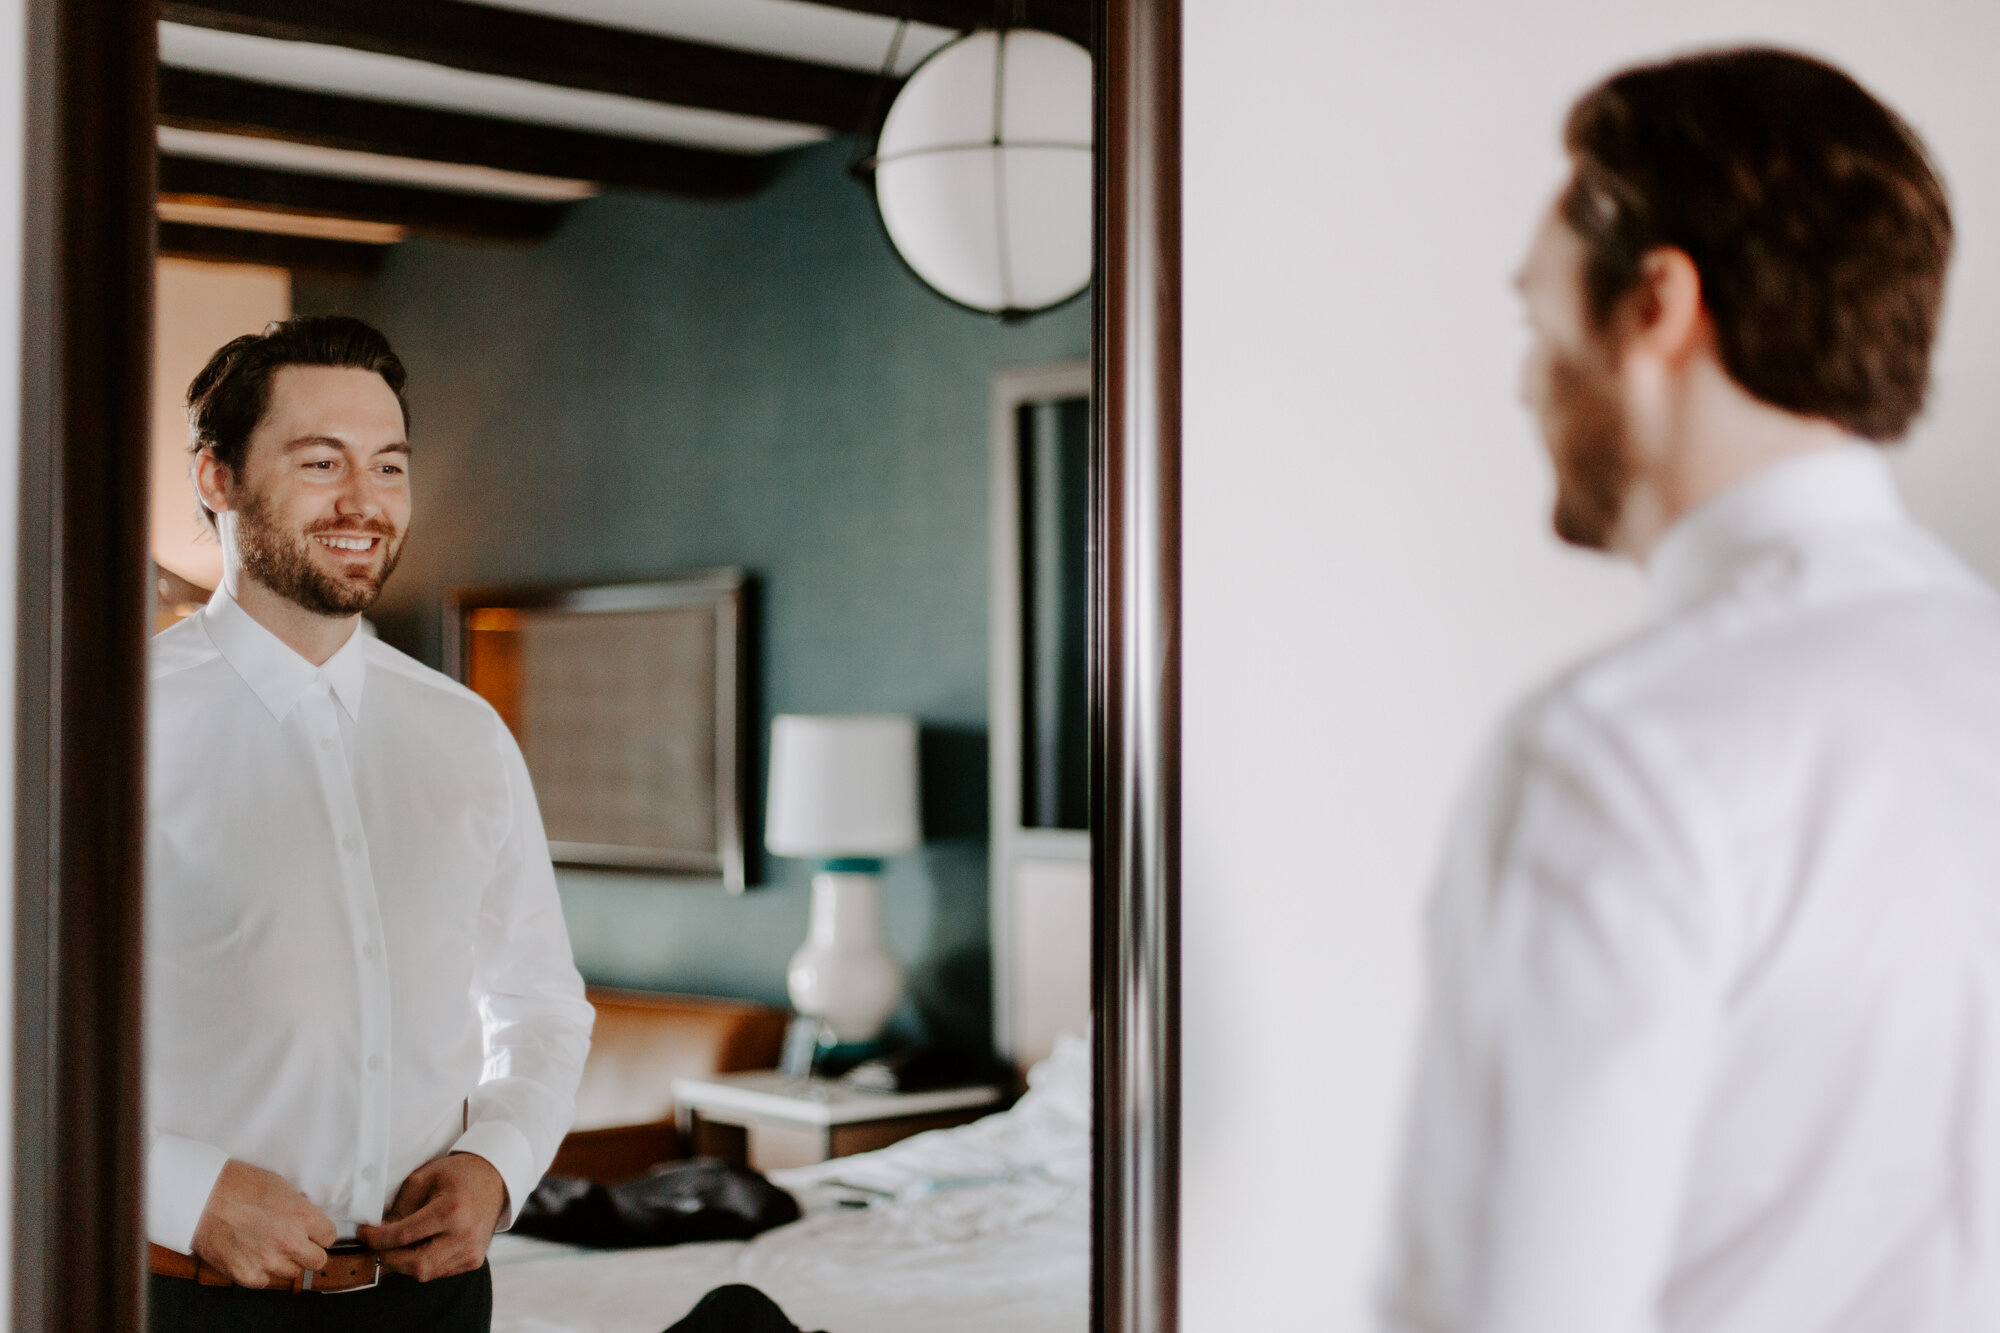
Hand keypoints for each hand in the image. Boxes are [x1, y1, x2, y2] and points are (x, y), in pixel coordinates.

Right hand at [191, 1159, 337, 1287]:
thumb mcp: (279, 1185)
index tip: (312, 1232)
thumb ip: (298, 1206)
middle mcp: (289, 1243)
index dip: (319, 1233)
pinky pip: (264, 1281)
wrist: (200, 1198)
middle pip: (317, 1261)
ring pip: (290, 1273)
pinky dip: (259, 1271)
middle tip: (295, 1243)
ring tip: (267, 1245)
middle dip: (308, 1252)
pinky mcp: (246, 1274)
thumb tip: (305, 1214)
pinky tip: (251, 1255)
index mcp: (303, 1218)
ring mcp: (267, 1261)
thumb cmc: (236, 1185)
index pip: (329, 1237)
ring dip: (283, 1262)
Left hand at [355, 1152, 507, 1281]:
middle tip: (377, 1245)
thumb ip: (399, 1208)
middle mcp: (464, 1236)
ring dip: (405, 1262)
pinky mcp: (474, 1261)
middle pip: (414, 1265)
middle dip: (389, 1257)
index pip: (403, 1235)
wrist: (495, 1179)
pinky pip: (439, 1272)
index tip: (363, 1233)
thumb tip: (379, 1233)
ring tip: (399, 1244)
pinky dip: (424, 1262)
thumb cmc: (457, 1174)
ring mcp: (471, 1252)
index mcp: (451, 1211)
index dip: (376, 1238)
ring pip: (425, 1273)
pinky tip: (423, 1245)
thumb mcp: (423, 1179)